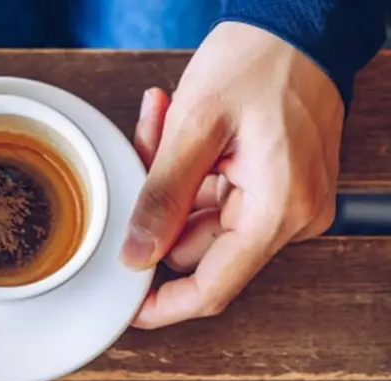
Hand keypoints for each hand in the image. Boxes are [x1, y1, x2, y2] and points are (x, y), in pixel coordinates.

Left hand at [122, 22, 341, 328]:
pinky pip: (214, 197)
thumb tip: (136, 254)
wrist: (296, 27)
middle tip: (147, 149)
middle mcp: (289, 216)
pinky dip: (189, 170)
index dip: (165, 304)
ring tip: (166, 123)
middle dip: (159, 206)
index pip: (214, 286)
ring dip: (170, 180)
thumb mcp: (195, 125)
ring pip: (198, 219)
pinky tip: (180, 127)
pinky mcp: (272, 187)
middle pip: (196, 246)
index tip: (130, 308)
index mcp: (277, 210)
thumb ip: (162, 196)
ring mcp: (282, 202)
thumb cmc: (259, 61)